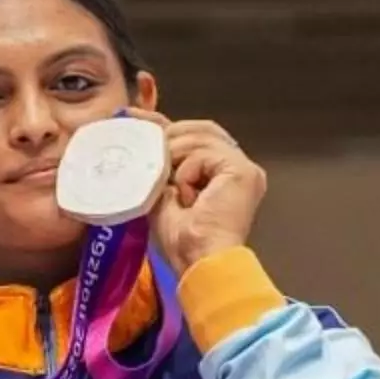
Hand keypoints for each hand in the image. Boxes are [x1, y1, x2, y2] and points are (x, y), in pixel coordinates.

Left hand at [127, 108, 266, 272]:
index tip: (135, 117)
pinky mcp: (243, 171)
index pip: (197, 136)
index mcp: (223, 173)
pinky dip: (186, 171)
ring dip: (174, 156)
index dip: (167, 124)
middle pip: (202, 129)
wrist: (200, 261)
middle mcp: (238, 166)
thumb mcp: (162, 191)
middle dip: (169, 133)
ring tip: (167, 182)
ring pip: (200, 137)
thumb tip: (144, 139)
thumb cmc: (181, 239)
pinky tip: (185, 194)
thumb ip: (160, 166)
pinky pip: (204, 153)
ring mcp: (244, 167)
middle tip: (144, 143)